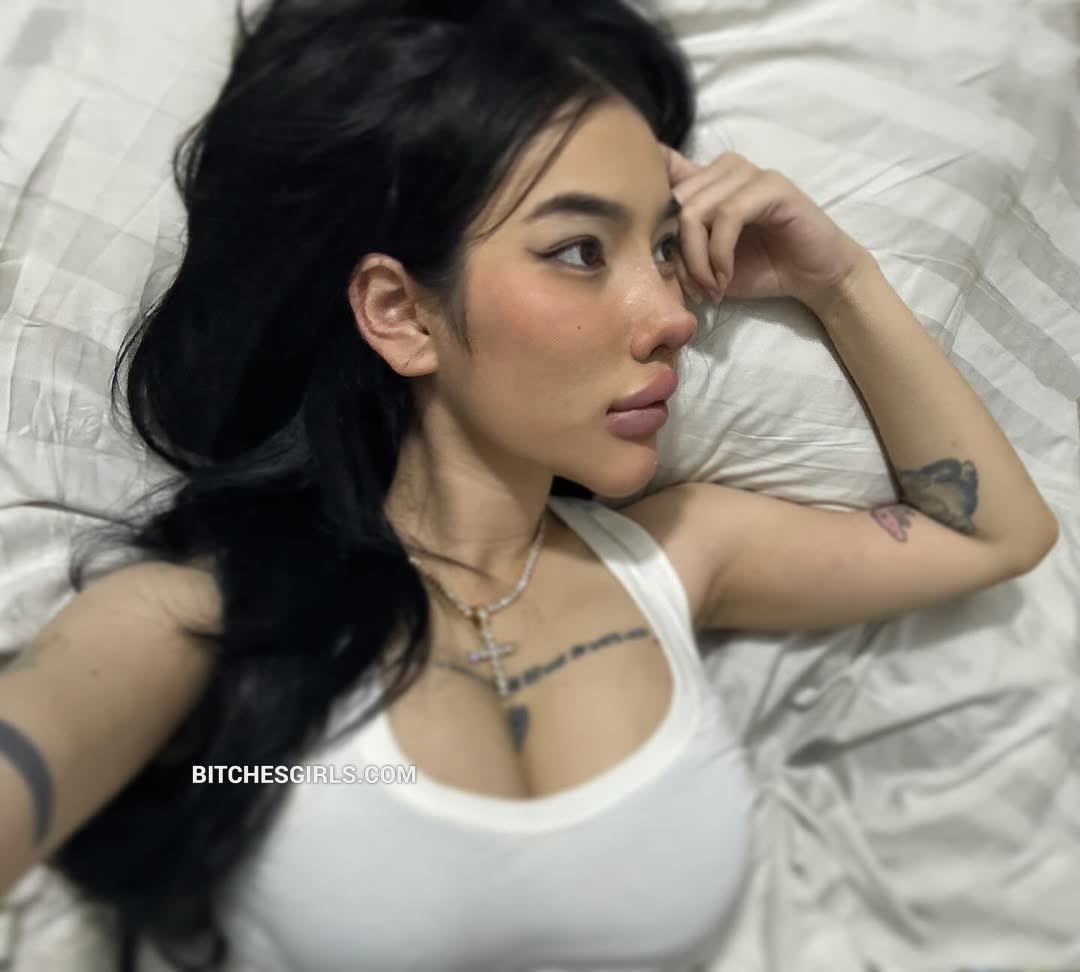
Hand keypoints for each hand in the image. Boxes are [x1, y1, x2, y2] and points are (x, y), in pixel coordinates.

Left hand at [661, 145, 869, 311]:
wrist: (812, 278)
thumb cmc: (758, 269)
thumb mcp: (704, 265)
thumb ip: (676, 251)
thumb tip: (643, 251)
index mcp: (705, 180)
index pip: (662, 166)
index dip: (646, 198)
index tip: (646, 244)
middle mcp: (724, 168)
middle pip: (673, 203)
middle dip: (677, 254)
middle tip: (695, 287)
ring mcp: (749, 173)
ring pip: (695, 211)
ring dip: (697, 261)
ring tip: (712, 287)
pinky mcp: (773, 187)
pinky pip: (727, 217)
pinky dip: (719, 256)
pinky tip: (725, 278)